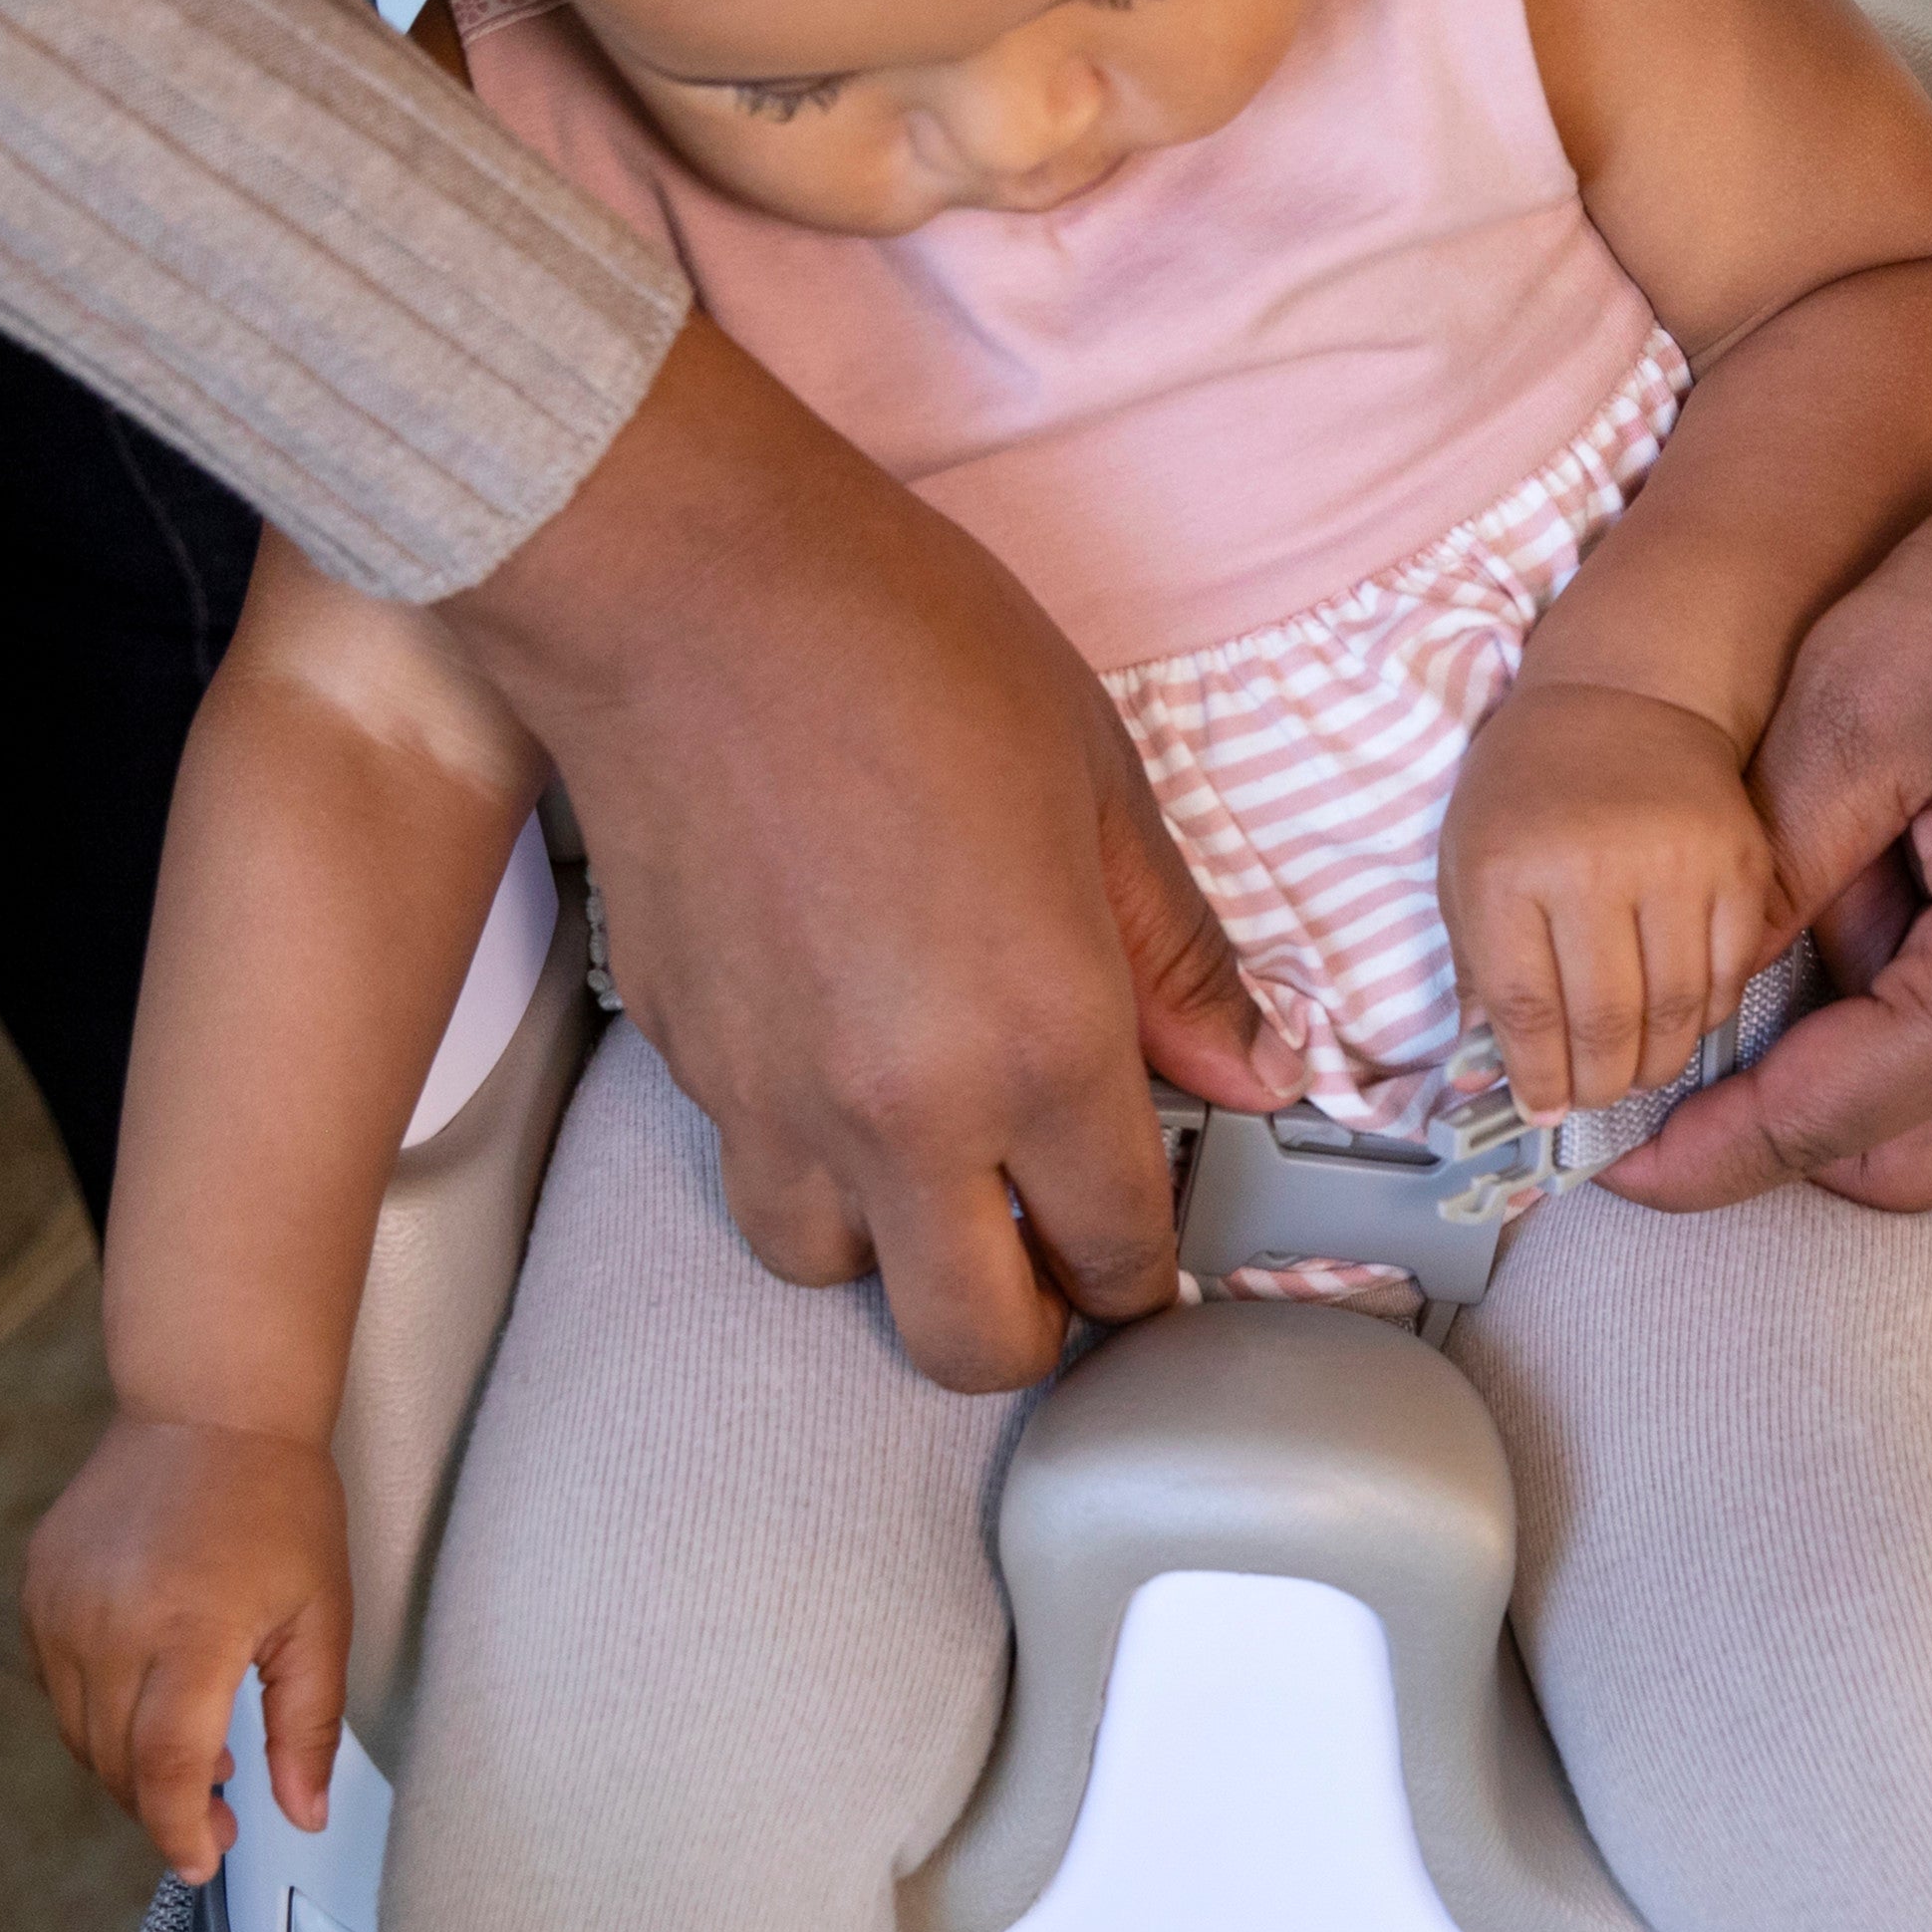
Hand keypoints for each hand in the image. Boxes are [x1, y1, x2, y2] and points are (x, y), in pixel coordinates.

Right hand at [21, 1418, 352, 1882]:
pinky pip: (56, 1685)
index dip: (180, 1832)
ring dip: (127, 1763)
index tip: (206, 1859)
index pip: (164, 1771)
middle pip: (118, 1763)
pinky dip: (96, 1710)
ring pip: (80, 1733)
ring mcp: (63, 1605)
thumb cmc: (278, 1499)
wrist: (209, 1405)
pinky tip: (146, 1692)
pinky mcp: (38, 1588)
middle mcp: (112, 1623)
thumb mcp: (322, 1612)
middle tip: (220, 1807)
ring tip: (189, 1755)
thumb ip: (309, 1724)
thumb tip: (304, 1816)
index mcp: (192, 1630)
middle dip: (164, 1805)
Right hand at [442, 316, 1303, 1393]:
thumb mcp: (1098, 781)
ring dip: (895, 1248)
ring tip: (931, 1159)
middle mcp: (902, 1110)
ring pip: (834, 1275)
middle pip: (973, 1341)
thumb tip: (1249, 1071)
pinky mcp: (681, 1058)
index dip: (1150, 1270)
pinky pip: (751, 1168)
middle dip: (1033, 1320)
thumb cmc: (902, 648)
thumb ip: (1175, 955)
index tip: (1151, 1246)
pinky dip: (801, 1157)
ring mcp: (773, 1097)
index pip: (1118, 1252)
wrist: (684, 590)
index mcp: (1040, 1043)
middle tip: (1052, 1250)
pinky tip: (833, 1061)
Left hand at [1442, 681, 1785, 1117]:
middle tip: (1590, 1100)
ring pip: (1674, 1011)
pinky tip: (1680, 1025)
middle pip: (1603, 1021)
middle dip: (1595, 1083)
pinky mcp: (1741, 860)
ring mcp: (1675, 863)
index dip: (1535, 1075)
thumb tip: (1488, 1071)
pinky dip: (1705, 1017)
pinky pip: (1730, 973)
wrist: (1622, 701)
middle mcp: (1591, 867)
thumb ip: (1476, 965)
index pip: (1524, 1008)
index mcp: (1505, 869)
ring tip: (1632, 1075)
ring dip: (1653, 1064)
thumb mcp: (1466, 865)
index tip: (1540, 1108)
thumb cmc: (1528, 789)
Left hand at [1611, 177, 1931, 1212]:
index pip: (1819, 1126)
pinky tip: (1849, 883)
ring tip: (1746, 941)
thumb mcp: (1855, 717)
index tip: (1604, 1159)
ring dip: (1840, 1054)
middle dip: (1768, 1135)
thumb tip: (1703, 970)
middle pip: (1898, 1158)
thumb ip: (1772, 870)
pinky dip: (1905, 995)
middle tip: (1655, 1079)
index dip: (1698, 1150)